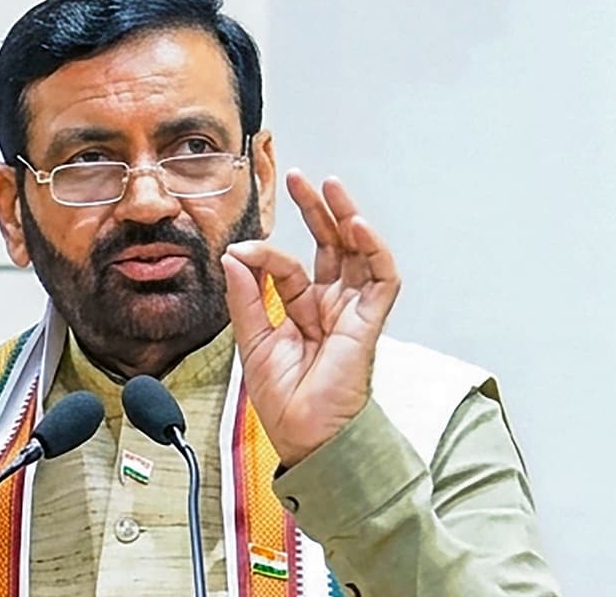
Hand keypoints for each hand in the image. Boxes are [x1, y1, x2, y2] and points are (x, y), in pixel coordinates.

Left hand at [221, 170, 401, 466]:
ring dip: (347, 217)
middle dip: (318, 210)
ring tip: (332, 187)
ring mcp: (352, 312)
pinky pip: (381, 279)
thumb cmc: (284, 401)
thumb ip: (245, 297)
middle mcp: (331, 306)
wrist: (304, 437)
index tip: (240, 250)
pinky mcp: (369, 323)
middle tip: (301, 179)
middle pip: (330, 247)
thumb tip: (235, 254)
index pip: (289, 266)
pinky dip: (372, 250)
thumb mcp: (253, 341)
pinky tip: (356, 226)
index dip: (265, 252)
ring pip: (357, 254)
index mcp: (303, 311)